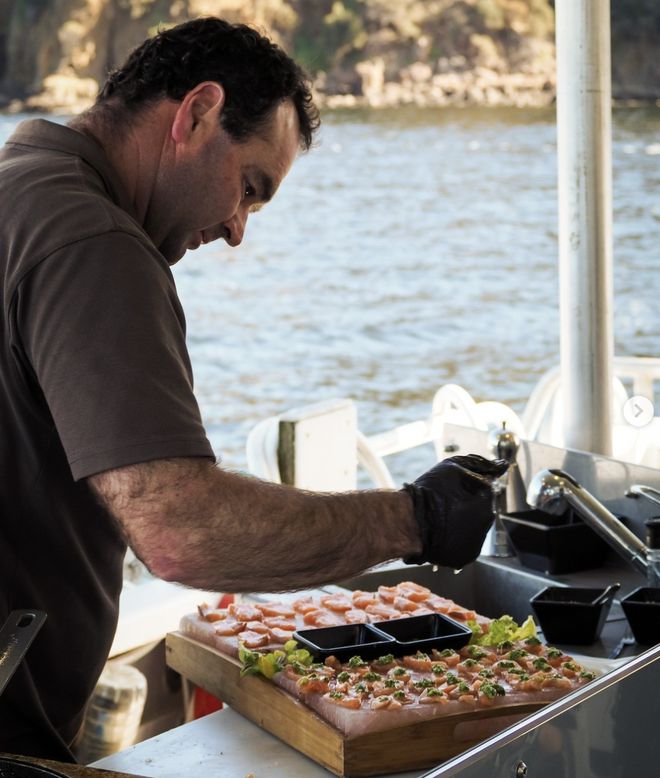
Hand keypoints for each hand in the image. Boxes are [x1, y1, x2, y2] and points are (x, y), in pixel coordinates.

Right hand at [402, 454, 508, 568]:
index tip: (451, 489)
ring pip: (473, 528)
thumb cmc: (428, 492)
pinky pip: (464, 545)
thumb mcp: (453, 467)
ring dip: (462, 523)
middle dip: (467, 506)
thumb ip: (481, 465)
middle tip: (444, 504)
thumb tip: (503, 464)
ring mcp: (476, 543)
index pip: (486, 490)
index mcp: (486, 501)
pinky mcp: (464, 558)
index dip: (467, 487)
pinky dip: (456, 539)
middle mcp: (486, 524)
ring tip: (441, 518)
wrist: (408, 523)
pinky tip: (441, 532)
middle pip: (481, 510)